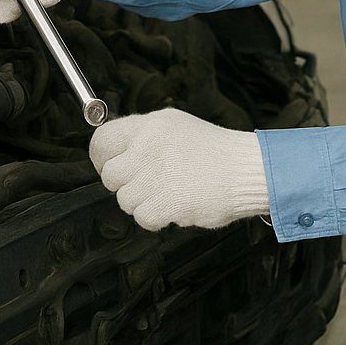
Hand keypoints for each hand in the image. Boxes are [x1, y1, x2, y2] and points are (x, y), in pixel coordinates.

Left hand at [89, 108, 269, 229]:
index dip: (100, 158)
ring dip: (143, 202)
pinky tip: (174, 204)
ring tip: (168, 192)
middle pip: (109, 175)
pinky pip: (142, 218)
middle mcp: (148, 148)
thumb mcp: (175, 126)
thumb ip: (143, 136)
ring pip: (124, 200)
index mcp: (149, 126)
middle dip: (124, 184)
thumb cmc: (214, 151)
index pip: (101, 140)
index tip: (107, 165)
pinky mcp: (165, 202)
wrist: (245, 170)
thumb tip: (115, 150)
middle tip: (146, 183)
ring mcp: (155, 176)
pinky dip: (157, 217)